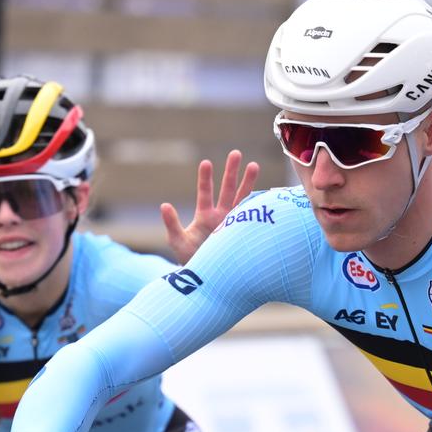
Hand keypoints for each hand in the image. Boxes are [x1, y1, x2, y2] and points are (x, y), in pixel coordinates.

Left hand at [160, 150, 260, 265]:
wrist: (207, 278)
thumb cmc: (191, 260)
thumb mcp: (178, 241)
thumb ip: (172, 224)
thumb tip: (164, 205)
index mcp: (205, 216)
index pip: (205, 193)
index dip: (205, 179)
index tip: (206, 163)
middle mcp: (221, 216)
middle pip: (227, 189)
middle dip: (231, 172)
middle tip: (236, 153)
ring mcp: (234, 224)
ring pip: (243, 199)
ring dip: (248, 183)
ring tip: (254, 165)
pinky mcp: (243, 233)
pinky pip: (253, 217)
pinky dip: (259, 206)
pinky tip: (268, 194)